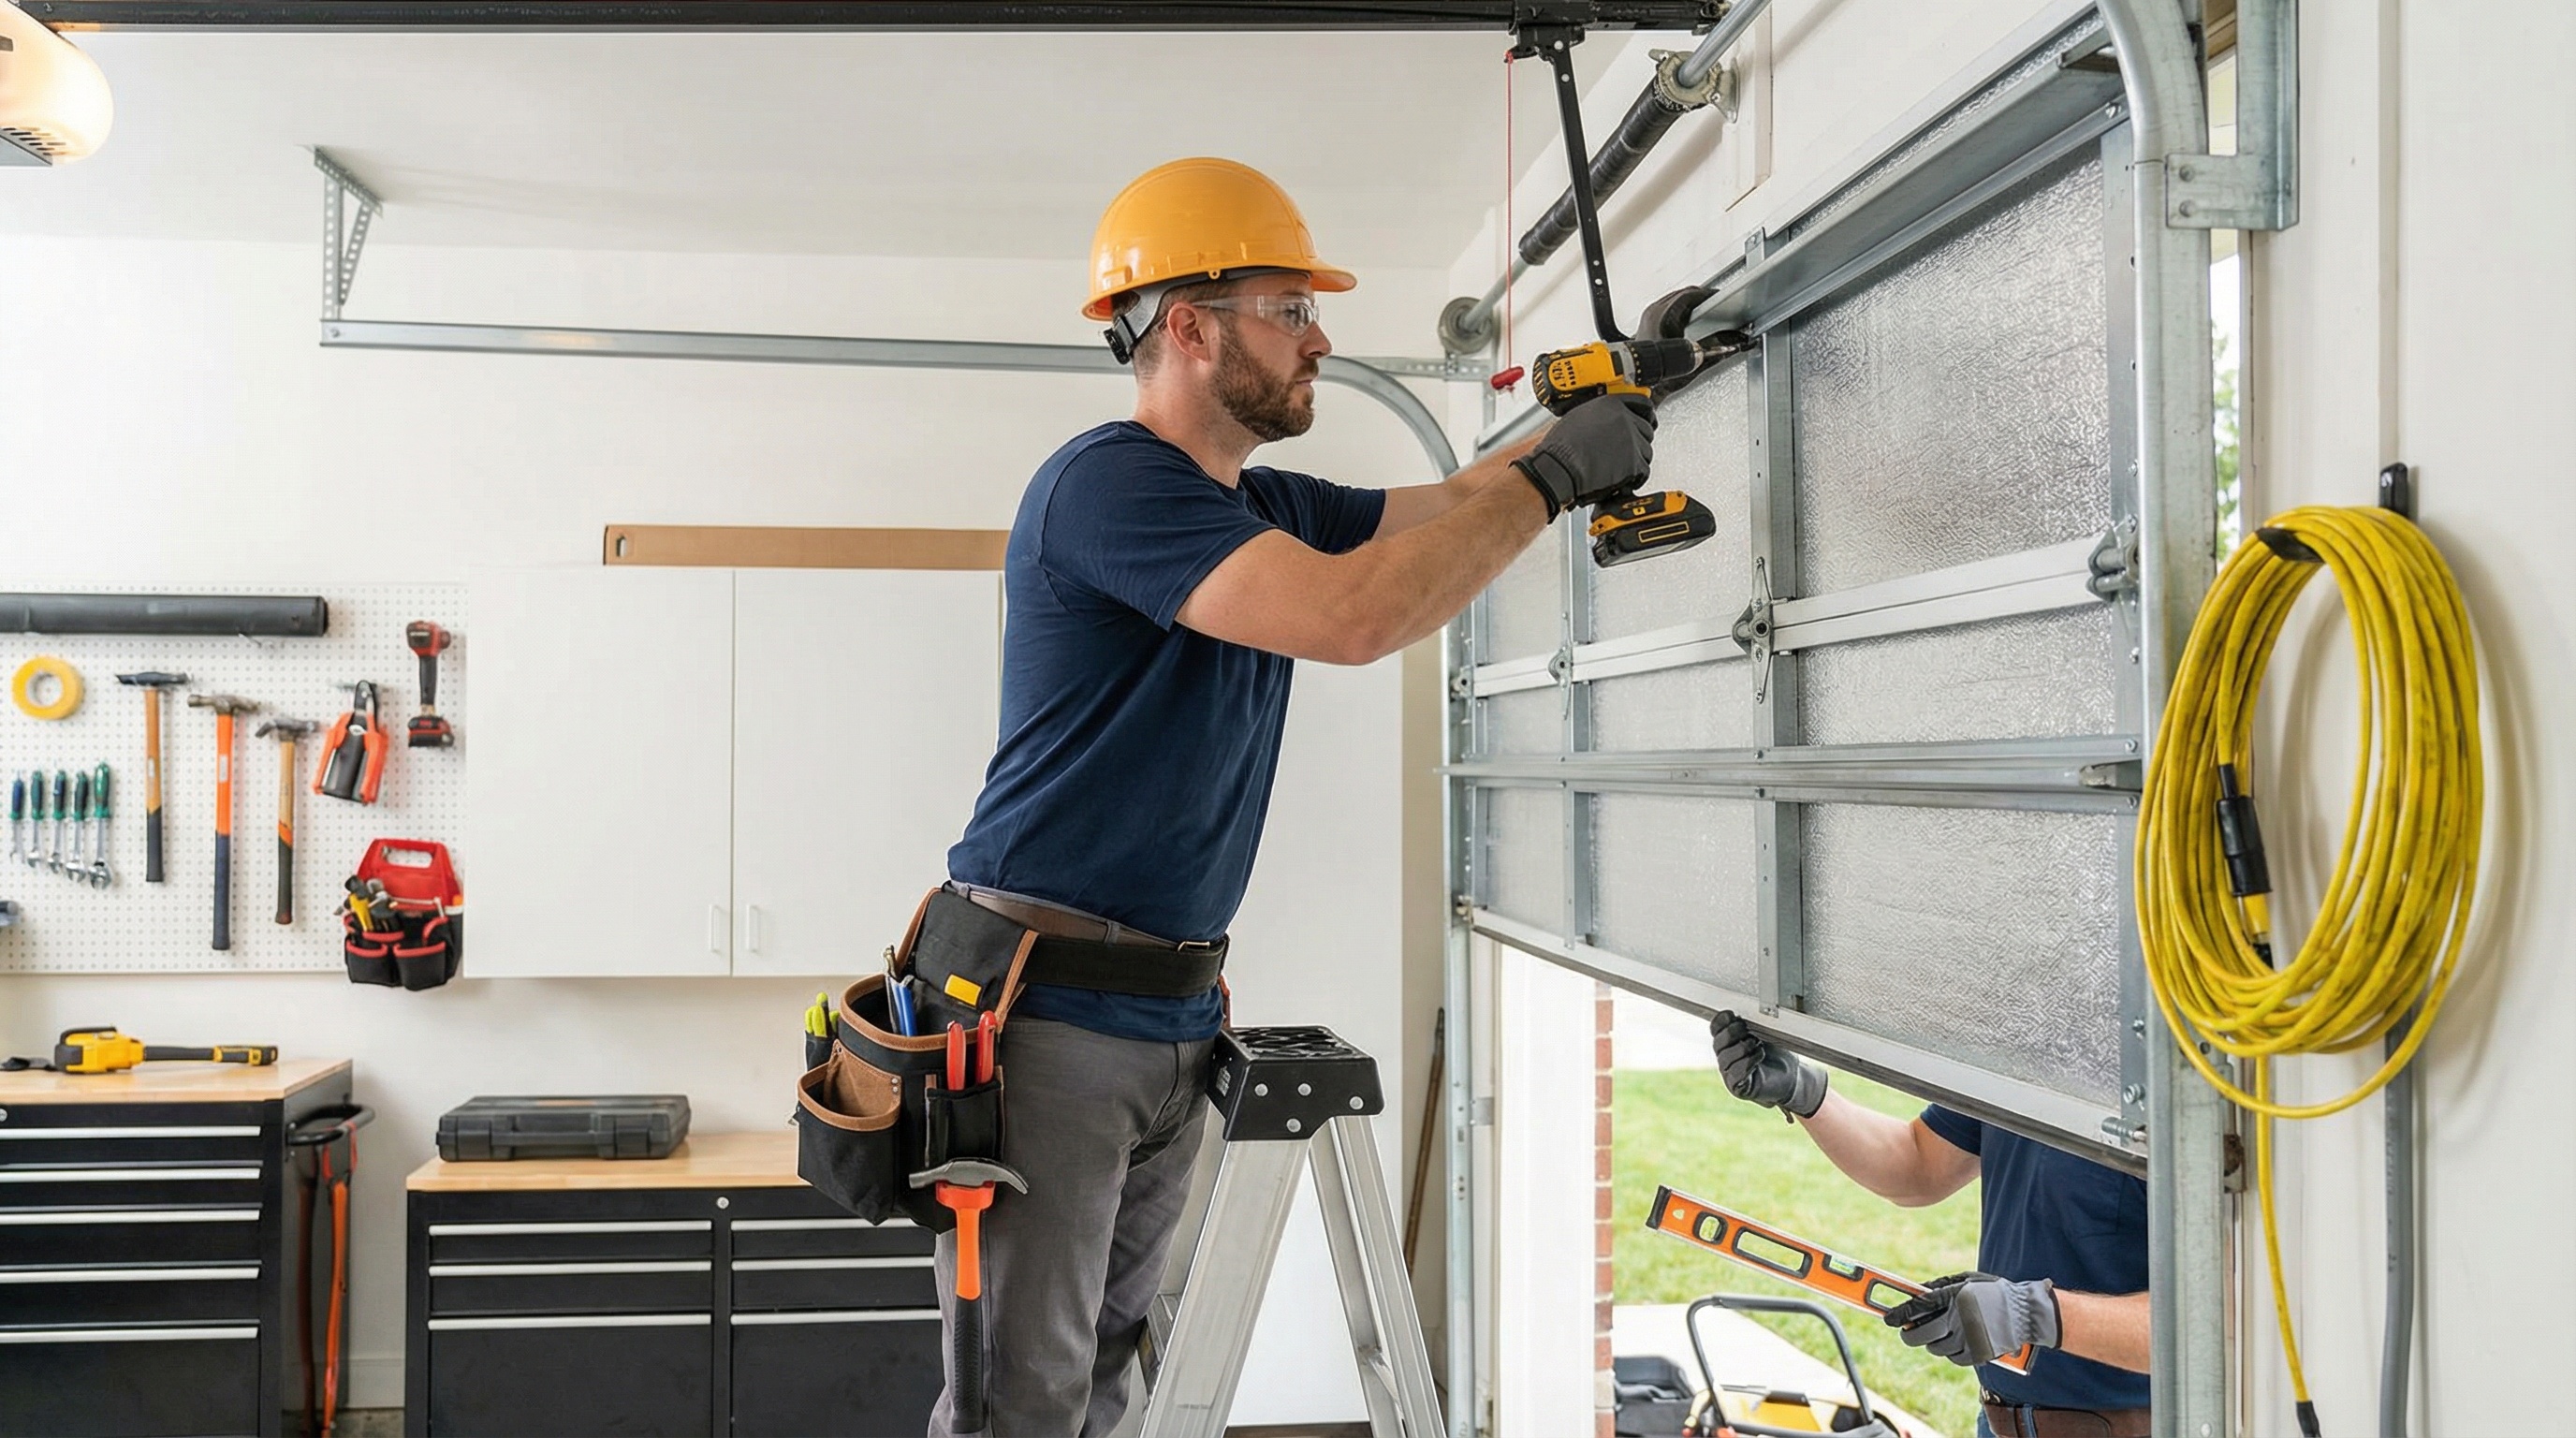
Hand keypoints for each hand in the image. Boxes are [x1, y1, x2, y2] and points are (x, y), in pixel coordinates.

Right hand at [1514, 394, 1655, 517]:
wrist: (1558, 469)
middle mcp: (1624, 419)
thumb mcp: (1578, 418)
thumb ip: (1599, 416)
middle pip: (1645, 430)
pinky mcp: (1634, 463)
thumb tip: (1607, 423)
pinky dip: (1634, 478)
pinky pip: (1643, 471)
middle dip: (1637, 443)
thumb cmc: (1560, 448)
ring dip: (1635, 461)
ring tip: (1616, 468)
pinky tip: (1620, 479)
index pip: (1642, 404)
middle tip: (1623, 453)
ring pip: (1645, 451)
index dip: (1646, 415)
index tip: (1648, 421)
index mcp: (1611, 404)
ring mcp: (1631, 441)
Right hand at [1709, 1011, 1826, 1117]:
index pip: (1715, 1029)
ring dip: (1741, 1048)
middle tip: (1747, 1030)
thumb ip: (1754, 1023)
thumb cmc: (1778, 1054)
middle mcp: (1725, 1057)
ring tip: (1756, 1044)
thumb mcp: (1766, 1033)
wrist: (1793, 1078)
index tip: (1731, 1014)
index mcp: (1728, 1042)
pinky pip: (1735, 1075)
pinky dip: (1747, 1063)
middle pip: (1717, 1043)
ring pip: (1724, 1059)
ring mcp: (1730, 1074)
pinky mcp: (1738, 1088)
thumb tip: (1748, 1009)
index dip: (1721, 1021)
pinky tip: (1759, 1055)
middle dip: (1731, 1033)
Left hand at [1883, 1272, 2061, 1367]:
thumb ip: (1939, 1286)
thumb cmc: (1992, 1291)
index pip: (1917, 1308)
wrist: (2025, 1312)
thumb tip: (1915, 1293)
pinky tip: (1957, 1341)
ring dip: (1932, 1342)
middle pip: (1919, 1335)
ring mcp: (1967, 1340)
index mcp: (1953, 1297)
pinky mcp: (1977, 1355)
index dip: (1899, 1315)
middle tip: (1907, 1331)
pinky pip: (1952, 1358)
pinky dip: (1950, 1352)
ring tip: (1941, 1331)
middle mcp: (1958, 1320)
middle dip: (1909, 1334)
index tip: (1888, 1319)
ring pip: (1935, 1348)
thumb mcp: (1965, 1279)